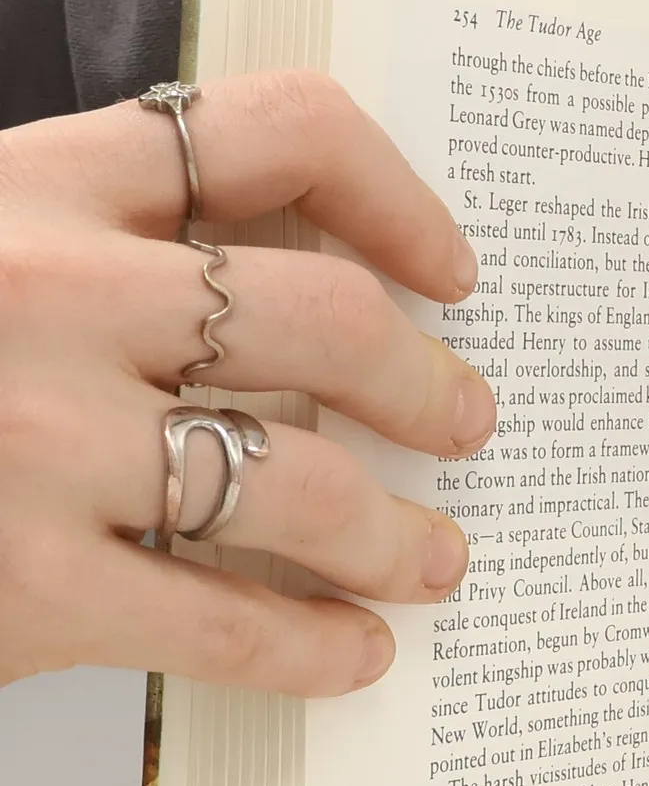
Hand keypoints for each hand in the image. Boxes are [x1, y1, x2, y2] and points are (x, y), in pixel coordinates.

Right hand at [0, 71, 491, 694]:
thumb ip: (101, 239)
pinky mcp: (21, 584)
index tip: (453, 273)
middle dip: (430, 385)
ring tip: (436, 559)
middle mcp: (48, 293)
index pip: (273, 131)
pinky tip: (356, 654)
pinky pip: (224, 621)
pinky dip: (313, 646)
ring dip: (400, 534)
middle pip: (325, 318)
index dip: (399, 198)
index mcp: (33, 182)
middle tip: (468, 424)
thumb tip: (305, 302)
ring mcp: (33, 441)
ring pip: (303, 483)